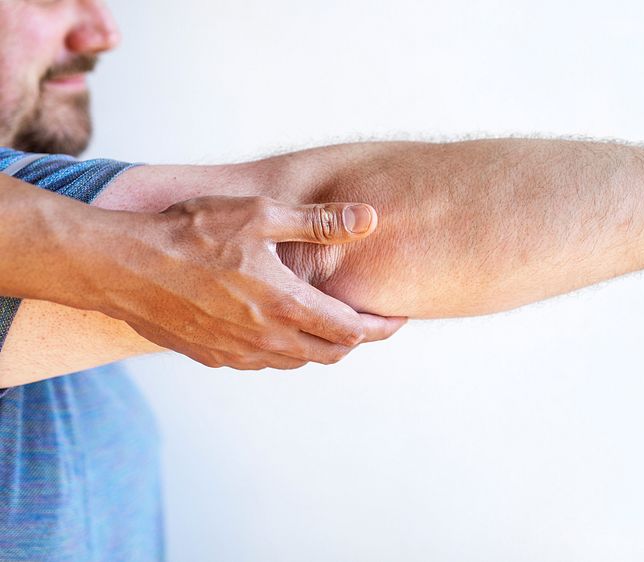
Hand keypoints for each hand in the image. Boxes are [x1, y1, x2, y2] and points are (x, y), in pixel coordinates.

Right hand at [86, 195, 405, 368]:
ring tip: (326, 323)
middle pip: (329, 354)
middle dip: (355, 341)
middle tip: (367, 322)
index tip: (396, 319)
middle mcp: (266, 339)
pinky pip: (260, 362)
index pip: (351, 331)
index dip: (380, 328)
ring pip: (295, 362)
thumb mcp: (260, 214)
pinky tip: (278, 327)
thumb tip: (369, 218)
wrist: (121, 265)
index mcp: (286, 305)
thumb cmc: (190, 233)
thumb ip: (318, 221)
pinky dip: (282, 350)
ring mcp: (237, 353)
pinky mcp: (211, 357)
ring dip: (318, 346)